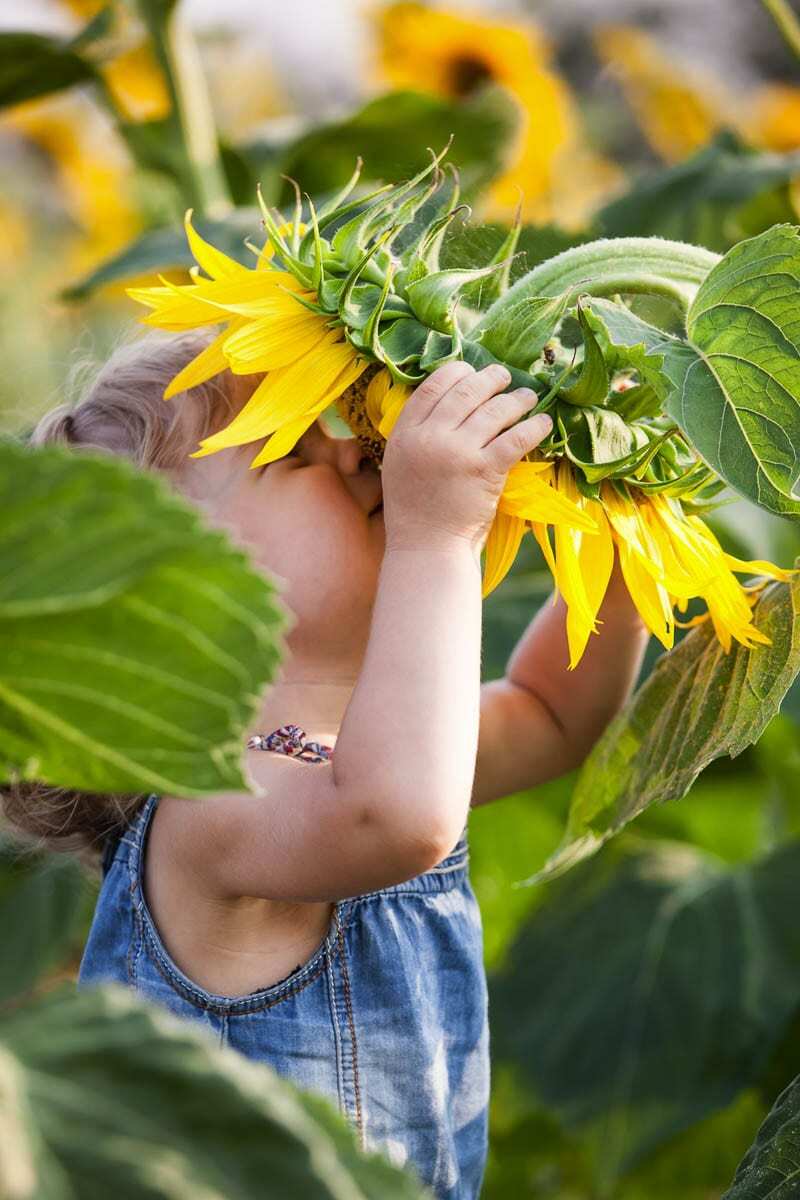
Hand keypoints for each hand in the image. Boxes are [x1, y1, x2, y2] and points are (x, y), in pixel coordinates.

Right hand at [381, 361, 551, 554]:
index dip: (457, 372)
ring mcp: (458, 453)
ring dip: (517, 399)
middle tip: (505, 377)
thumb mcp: (401, 464)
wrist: (427, 549)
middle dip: (491, 378)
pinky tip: (543, 423)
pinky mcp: (485, 471)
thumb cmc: (416, 511)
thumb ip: (419, 434)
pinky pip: (516, 438)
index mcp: (405, 433)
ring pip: (495, 410)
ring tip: (528, 397)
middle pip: (466, 391)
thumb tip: (450, 402)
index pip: (433, 386)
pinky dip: (534, 426)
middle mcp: (430, 438)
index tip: (472, 372)